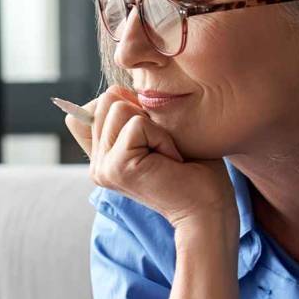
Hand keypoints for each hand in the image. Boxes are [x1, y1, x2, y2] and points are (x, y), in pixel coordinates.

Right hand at [65, 85, 233, 229]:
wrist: (208, 208)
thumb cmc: (193, 171)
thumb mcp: (157, 134)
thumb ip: (130, 116)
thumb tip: (116, 90)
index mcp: (102, 158)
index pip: (89, 109)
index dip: (123, 107)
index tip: (151, 139)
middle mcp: (97, 165)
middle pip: (106, 100)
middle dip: (143, 115)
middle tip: (162, 149)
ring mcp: (102, 168)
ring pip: (118, 106)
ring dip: (154, 126)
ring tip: (166, 155)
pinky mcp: (116, 167)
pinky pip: (137, 123)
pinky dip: (162, 137)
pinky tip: (170, 161)